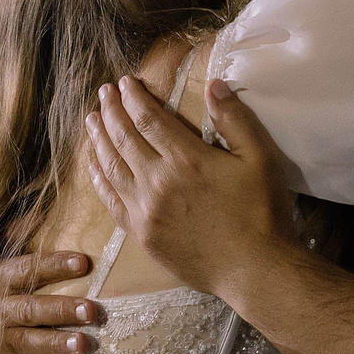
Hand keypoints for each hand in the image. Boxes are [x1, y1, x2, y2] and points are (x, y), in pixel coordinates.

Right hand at [0, 251, 103, 353]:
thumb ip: (21, 251)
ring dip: (55, 342)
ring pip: (27, 341)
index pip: (28, 269)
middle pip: (32, 309)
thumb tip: (48, 226)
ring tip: (81, 344)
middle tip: (91, 311)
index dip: (55, 265)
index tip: (83, 263)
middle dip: (62, 309)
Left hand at [83, 76, 295, 306]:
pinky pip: (111, 201)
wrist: (254, 270)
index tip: (124, 83)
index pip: (149, 119)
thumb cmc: (262, 212)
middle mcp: (158, 181)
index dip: (133, 98)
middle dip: (111, 111)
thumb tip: (214, 84)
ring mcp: (145, 210)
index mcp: (187, 159)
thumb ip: (235, 120)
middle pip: (124, 138)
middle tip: (103, 93)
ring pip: (112, 167)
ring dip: (99, 140)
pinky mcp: (141, 234)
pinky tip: (93, 166)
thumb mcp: (260, 158)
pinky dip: (99, 180)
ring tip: (92, 120)